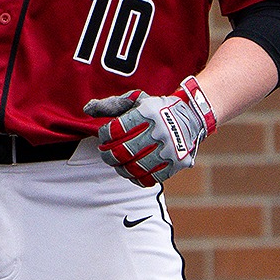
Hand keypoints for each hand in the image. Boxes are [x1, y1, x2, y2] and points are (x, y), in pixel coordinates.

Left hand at [85, 76, 216, 185]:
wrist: (193, 116)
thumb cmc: (156, 109)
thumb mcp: (136, 100)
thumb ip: (111, 104)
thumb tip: (86, 110)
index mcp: (148, 113)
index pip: (116, 130)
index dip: (104, 135)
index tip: (104, 136)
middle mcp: (161, 131)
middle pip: (123, 152)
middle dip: (108, 155)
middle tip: (105, 153)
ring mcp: (171, 149)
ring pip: (135, 167)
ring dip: (120, 168)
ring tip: (117, 163)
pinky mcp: (178, 163)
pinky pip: (151, 178)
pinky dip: (137, 178)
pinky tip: (131, 172)